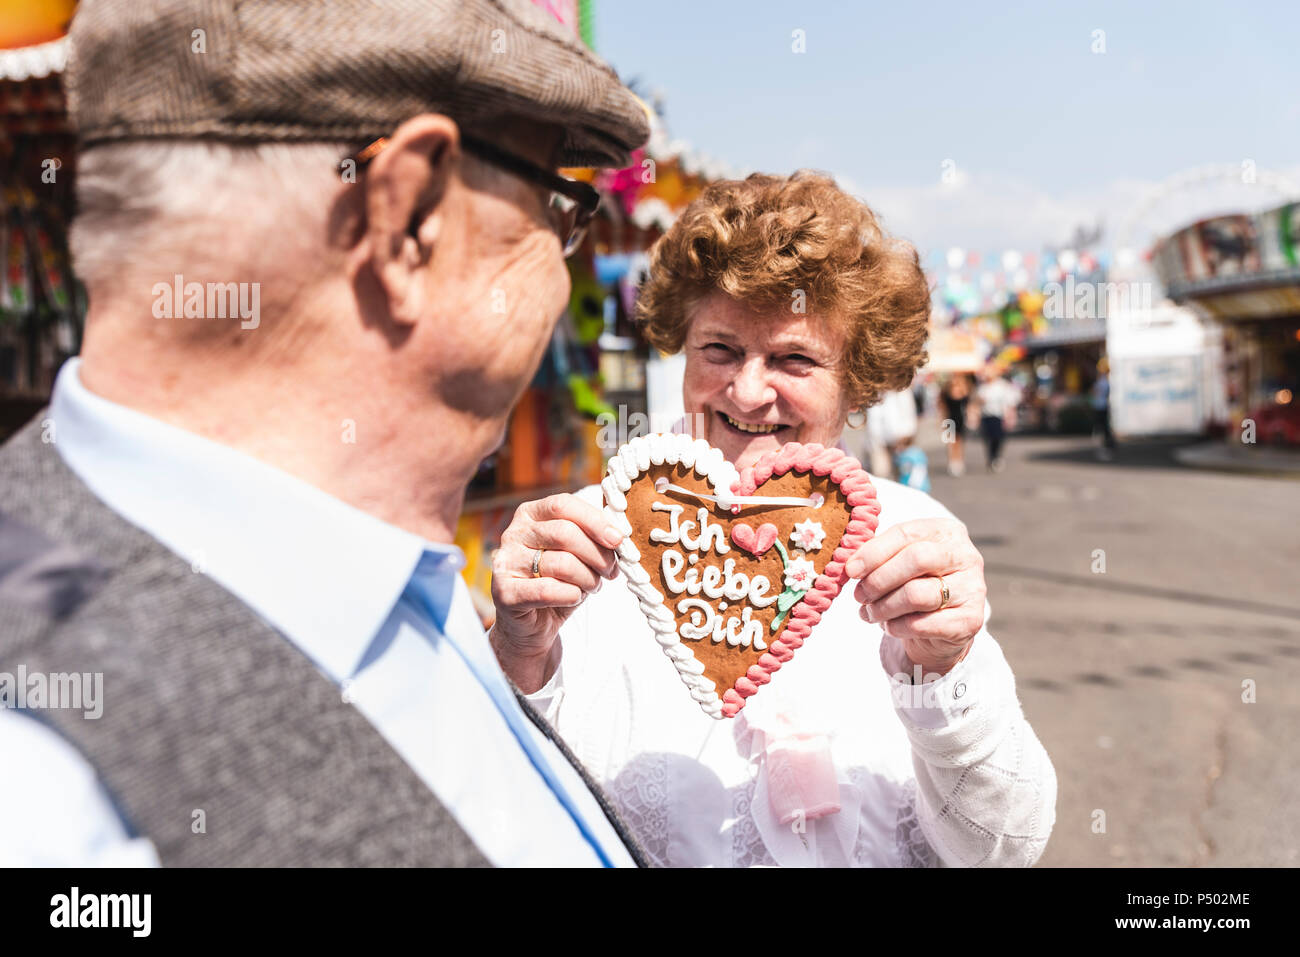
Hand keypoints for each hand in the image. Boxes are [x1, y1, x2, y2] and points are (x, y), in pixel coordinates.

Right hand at [489, 493, 623, 691]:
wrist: (533, 626)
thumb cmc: (560, 583)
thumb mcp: (578, 554)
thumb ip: (592, 537)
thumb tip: (619, 533)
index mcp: (530, 515)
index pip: (563, 504)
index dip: (595, 520)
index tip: (619, 539)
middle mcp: (513, 534)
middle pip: (564, 533)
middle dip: (597, 554)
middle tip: (611, 571)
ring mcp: (505, 562)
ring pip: (561, 563)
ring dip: (588, 578)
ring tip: (593, 586)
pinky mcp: (504, 592)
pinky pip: (549, 590)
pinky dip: (571, 595)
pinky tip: (574, 597)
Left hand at [844, 518, 985, 674]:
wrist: (940, 628)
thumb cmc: (913, 585)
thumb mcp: (898, 562)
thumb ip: (878, 555)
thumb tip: (850, 565)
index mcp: (947, 531)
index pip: (906, 533)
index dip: (874, 552)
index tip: (850, 570)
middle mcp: (966, 555)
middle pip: (916, 559)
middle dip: (879, 579)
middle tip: (859, 595)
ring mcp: (973, 588)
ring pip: (917, 594)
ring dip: (883, 607)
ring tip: (869, 613)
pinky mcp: (971, 620)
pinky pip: (923, 624)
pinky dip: (897, 627)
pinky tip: (889, 626)